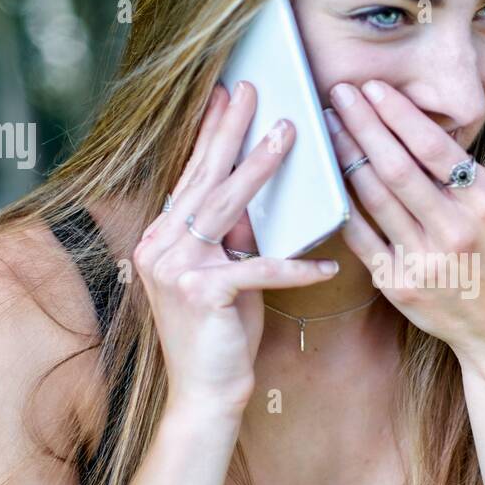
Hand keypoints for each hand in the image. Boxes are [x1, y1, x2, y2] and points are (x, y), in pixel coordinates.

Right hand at [133, 81, 338, 413]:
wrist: (206, 395)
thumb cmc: (223, 335)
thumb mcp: (230, 275)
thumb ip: (236, 236)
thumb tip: (258, 191)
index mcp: (161, 239)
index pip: (191, 177)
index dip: (211, 135)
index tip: (227, 95)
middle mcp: (157, 247)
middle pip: (203, 179)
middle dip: (232, 131)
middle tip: (253, 90)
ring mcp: (174, 269)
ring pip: (225, 208)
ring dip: (259, 169)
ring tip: (287, 135)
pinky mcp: (202, 294)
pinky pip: (257, 269)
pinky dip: (295, 266)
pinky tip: (326, 263)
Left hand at [324, 79, 484, 365]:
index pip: (436, 151)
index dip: (401, 116)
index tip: (376, 89)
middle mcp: (453, 233)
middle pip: (397, 168)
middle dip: (364, 125)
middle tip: (341, 90)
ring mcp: (422, 261)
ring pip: (374, 199)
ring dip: (347, 156)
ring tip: (330, 123)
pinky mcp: (398, 285)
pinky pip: (362, 238)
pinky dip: (343, 205)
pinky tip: (330, 176)